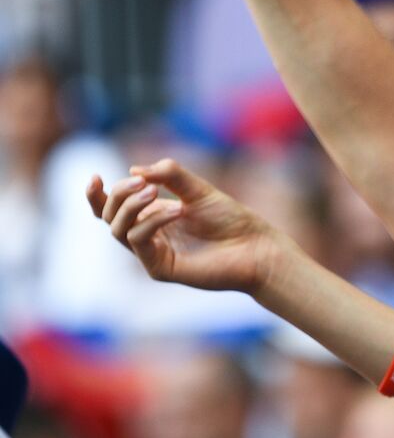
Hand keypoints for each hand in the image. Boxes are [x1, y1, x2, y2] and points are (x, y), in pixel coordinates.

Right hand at [86, 158, 281, 294]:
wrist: (254, 246)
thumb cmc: (230, 219)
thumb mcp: (198, 189)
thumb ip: (170, 176)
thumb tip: (135, 169)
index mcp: (152, 216)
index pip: (112, 208)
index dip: (97, 194)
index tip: (94, 176)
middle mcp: (148, 235)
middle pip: (109, 216)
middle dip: (119, 194)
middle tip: (143, 182)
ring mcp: (152, 253)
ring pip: (119, 229)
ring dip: (132, 206)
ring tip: (154, 192)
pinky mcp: (160, 268)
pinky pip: (140, 241)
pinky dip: (152, 221)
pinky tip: (176, 210)